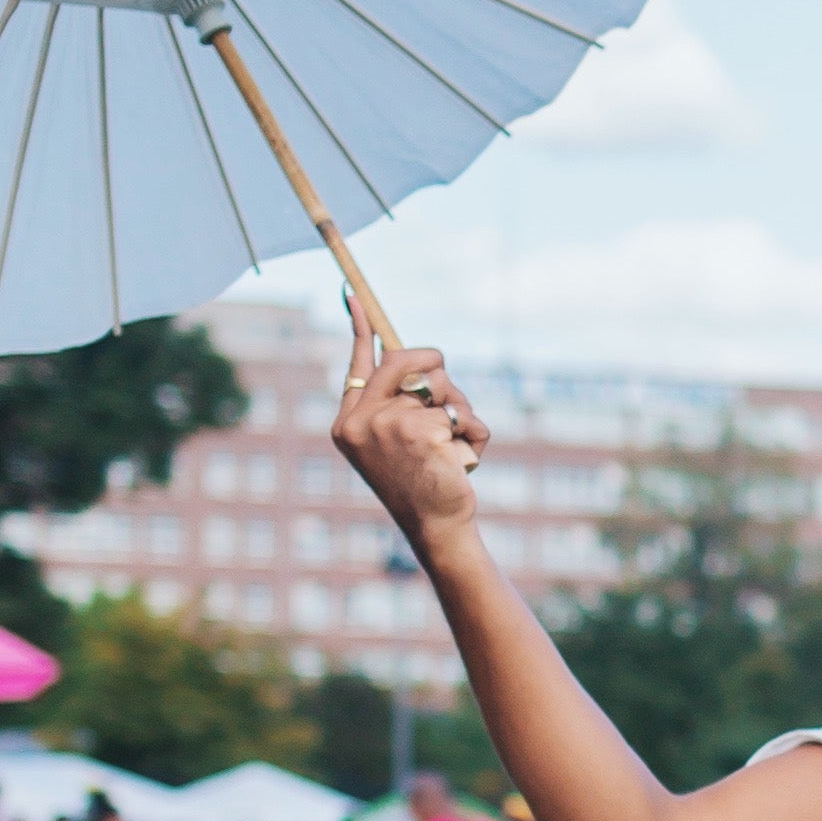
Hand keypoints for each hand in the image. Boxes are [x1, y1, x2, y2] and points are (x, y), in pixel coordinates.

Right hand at [335, 306, 488, 543]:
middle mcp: (359, 420)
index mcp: (348, 422)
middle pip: (403, 359)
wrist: (436, 527)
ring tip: (455, 447)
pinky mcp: (418, 431)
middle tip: (449, 390)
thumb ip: (399, 405)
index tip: (352, 292)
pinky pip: (461, 413)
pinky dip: (473, 434)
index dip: (358, 326)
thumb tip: (418, 365)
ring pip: (440, 386)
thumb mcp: (400, 442)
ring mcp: (386, 424)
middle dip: (435, 363)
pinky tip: (463, 463)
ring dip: (460, 410)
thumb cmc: (424, 484)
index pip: (355, 364)